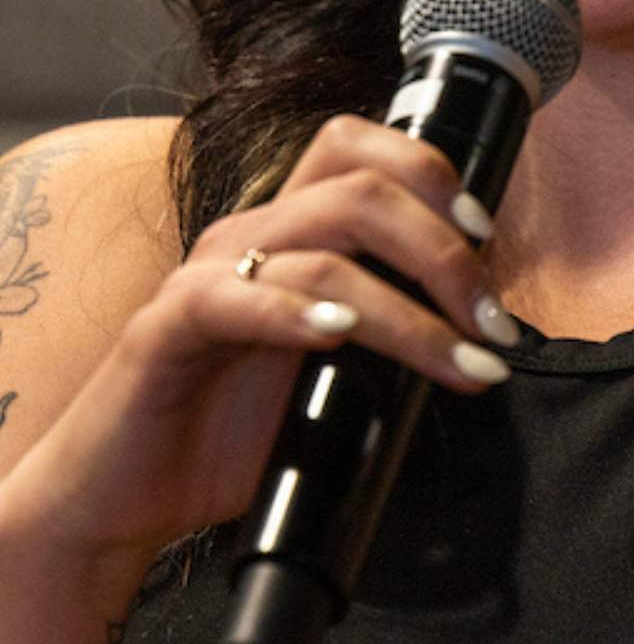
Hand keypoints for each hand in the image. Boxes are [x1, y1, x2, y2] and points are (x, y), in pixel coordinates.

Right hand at [2, 118, 509, 568]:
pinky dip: (292, 313)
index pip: (357, 149)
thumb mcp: (339, 373)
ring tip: (465, 364)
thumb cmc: (237, 430)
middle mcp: (247, 239)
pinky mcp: (163, 331)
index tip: (488, 240)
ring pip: (321, 254)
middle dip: (446, 255)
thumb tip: (487, 332)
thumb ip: (393, 333)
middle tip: (493, 326)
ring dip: (410, 313)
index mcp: (290, 234)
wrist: (129, 494)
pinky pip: (227, 300)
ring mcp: (202, 279)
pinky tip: (338, 338)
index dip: (431, 175)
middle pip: (361, 192)